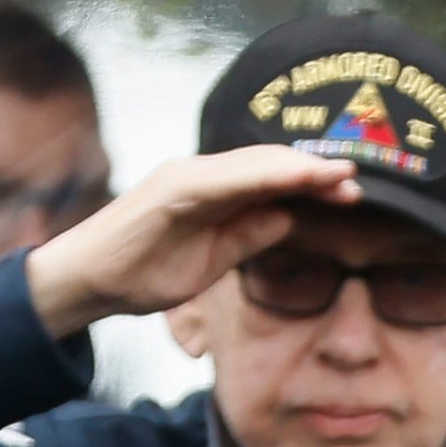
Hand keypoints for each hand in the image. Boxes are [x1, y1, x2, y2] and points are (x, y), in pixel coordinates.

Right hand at [21, 147, 359, 337]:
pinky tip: (289, 181)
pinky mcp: (169, 191)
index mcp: (211, 191)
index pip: (270, 180)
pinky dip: (258, 177)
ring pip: (249, 166)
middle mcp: (199, 176)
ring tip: (335, 175)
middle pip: (266, 165)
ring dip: (295, 170)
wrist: (90, 281)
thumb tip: (289, 218)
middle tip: (355, 178)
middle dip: (313, 172)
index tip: (350, 190)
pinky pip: (221, 180)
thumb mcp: (216, 259)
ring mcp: (183, 179)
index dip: (310, 182)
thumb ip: (250, 235)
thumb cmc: (146, 271)